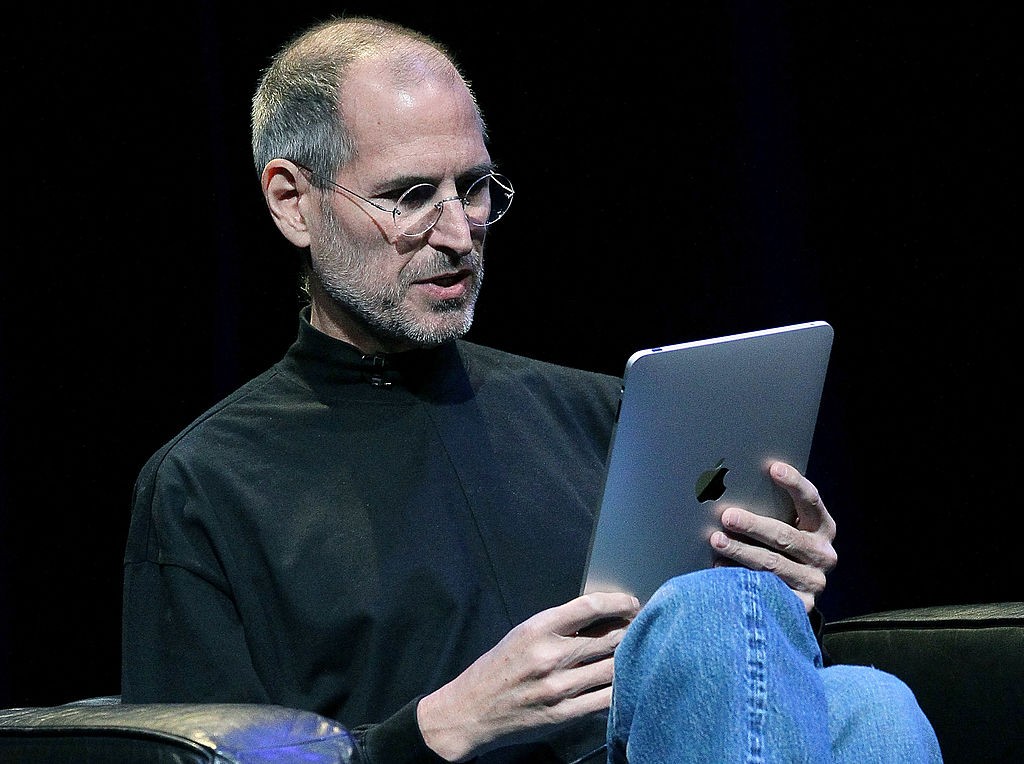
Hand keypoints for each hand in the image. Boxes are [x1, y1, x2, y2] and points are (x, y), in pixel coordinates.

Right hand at [416, 591, 639, 760]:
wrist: (470, 711)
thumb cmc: (498, 668)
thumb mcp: (523, 634)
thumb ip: (558, 626)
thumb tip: (600, 618)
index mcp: (537, 629)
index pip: (589, 606)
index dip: (618, 602)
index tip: (631, 603)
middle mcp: (550, 656)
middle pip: (609, 637)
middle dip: (631, 630)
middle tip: (641, 627)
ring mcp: (559, 687)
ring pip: (613, 667)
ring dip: (630, 658)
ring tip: (639, 651)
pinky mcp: (564, 714)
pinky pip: (606, 698)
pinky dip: (621, 687)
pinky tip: (626, 679)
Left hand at [710, 461, 836, 611]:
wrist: (798, 592)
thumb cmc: (784, 548)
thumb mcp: (789, 527)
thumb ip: (775, 509)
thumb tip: (731, 485)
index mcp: (823, 528)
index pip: (811, 501)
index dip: (794, 484)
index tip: (774, 468)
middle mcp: (823, 555)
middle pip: (785, 536)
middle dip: (754, 525)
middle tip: (727, 516)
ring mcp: (813, 582)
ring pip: (772, 564)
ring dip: (741, 551)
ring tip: (717, 540)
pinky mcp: (801, 605)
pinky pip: (767, 589)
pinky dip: (740, 577)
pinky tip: (720, 569)